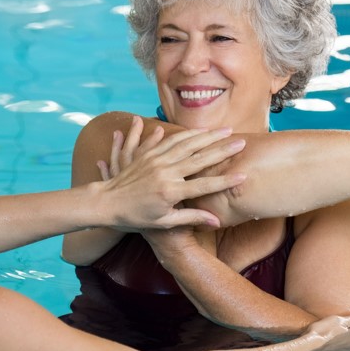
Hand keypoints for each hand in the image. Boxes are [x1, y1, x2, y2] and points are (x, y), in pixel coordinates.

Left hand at [97, 116, 246, 229]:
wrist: (105, 203)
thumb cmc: (136, 218)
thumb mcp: (164, 222)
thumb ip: (191, 218)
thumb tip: (217, 220)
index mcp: (170, 192)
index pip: (205, 185)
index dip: (225, 180)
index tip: (244, 174)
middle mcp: (164, 173)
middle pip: (199, 157)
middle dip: (222, 148)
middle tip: (241, 140)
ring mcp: (155, 161)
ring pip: (186, 144)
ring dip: (206, 136)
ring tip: (224, 130)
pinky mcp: (147, 154)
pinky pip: (167, 139)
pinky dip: (184, 133)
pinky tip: (197, 129)